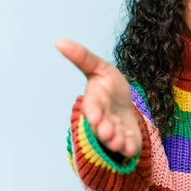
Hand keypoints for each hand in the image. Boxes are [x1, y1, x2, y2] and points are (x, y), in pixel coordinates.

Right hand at [56, 38, 141, 157]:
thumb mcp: (100, 68)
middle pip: (101, 127)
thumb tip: (59, 41)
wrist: (125, 103)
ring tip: (118, 142)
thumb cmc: (109, 86)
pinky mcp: (129, 140)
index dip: (93, 112)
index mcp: (95, 102)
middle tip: (107, 132)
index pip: (92, 108)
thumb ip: (83, 57)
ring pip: (113, 140)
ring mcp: (116, 132)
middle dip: (104, 130)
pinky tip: (131, 149)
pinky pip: (128, 147)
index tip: (95, 117)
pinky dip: (129, 149)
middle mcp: (103, 120)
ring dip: (115, 142)